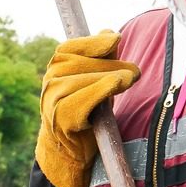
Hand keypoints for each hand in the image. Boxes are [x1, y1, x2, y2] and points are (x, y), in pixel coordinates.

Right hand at [35, 32, 138, 186]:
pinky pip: (84, 99)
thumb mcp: (93, 83)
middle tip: (135, 71)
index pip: (73, 47)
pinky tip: (117, 84)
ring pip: (85, 80)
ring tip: (132, 78)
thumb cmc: (85, 114)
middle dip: (112, 65)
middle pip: (83, 64)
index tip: (117, 40)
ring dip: (112, 76)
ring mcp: (53, 99)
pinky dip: (101, 90)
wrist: (68, 152)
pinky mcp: (61, 118)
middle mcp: (50, 80)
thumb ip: (100, 60)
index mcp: (56, 67)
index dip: (95, 43)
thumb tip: (110, 34)